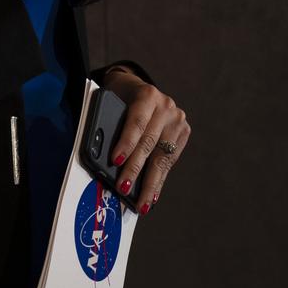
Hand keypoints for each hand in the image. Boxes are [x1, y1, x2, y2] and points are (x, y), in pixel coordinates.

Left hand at [101, 67, 190, 214]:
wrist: (136, 85)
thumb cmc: (118, 96)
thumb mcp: (111, 100)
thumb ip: (110, 122)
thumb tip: (103, 156)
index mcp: (147, 94)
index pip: (136, 122)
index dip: (126, 142)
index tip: (116, 160)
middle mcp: (166, 106)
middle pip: (149, 143)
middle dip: (136, 169)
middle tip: (124, 188)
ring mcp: (177, 120)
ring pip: (162, 156)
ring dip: (150, 183)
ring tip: (141, 203)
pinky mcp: (184, 132)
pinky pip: (169, 161)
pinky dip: (159, 179)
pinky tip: (152, 195)